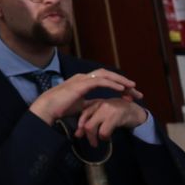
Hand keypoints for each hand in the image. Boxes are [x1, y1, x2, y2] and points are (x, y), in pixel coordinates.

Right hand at [27, 69, 141, 126]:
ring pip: (106, 76)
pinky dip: (113, 84)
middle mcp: (84, 77)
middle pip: (108, 76)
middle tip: (137, 91)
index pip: (105, 80)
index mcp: (83, 81)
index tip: (129, 95)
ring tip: (133, 88)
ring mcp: (83, 79)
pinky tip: (122, 89)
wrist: (48, 108)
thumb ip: (89, 104)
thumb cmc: (60, 108)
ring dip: (121, 82)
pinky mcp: (82, 84)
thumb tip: (99, 107)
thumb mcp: (79, 106)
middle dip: (124, 83)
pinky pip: (101, 81)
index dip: (118, 85)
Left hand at [73, 97, 148, 144]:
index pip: (83, 114)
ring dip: (94, 138)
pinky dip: (104, 137)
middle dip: (87, 135)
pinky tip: (107, 137)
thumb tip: (78, 134)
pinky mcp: (115, 117)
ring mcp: (107, 110)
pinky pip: (104, 131)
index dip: (80, 126)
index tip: (79, 135)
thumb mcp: (105, 113)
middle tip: (92, 143)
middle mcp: (100, 105)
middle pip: (86, 123)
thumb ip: (93, 120)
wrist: (136, 112)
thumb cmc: (119, 113)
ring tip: (99, 141)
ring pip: (92, 127)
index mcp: (96, 103)